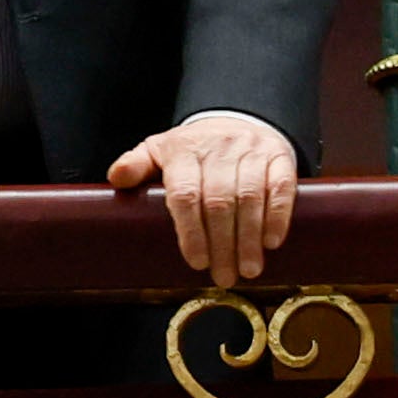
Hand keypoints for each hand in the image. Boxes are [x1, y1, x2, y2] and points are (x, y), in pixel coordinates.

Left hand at [107, 111, 299, 281]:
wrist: (236, 119)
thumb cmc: (191, 149)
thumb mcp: (158, 150)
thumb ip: (136, 165)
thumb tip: (116, 178)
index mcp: (182, 151)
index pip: (185, 194)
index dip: (191, 231)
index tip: (196, 262)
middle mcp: (218, 149)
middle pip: (219, 203)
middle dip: (222, 245)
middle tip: (224, 277)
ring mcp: (251, 151)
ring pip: (250, 198)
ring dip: (249, 238)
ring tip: (248, 269)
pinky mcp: (279, 157)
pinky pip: (281, 188)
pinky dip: (278, 216)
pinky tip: (272, 242)